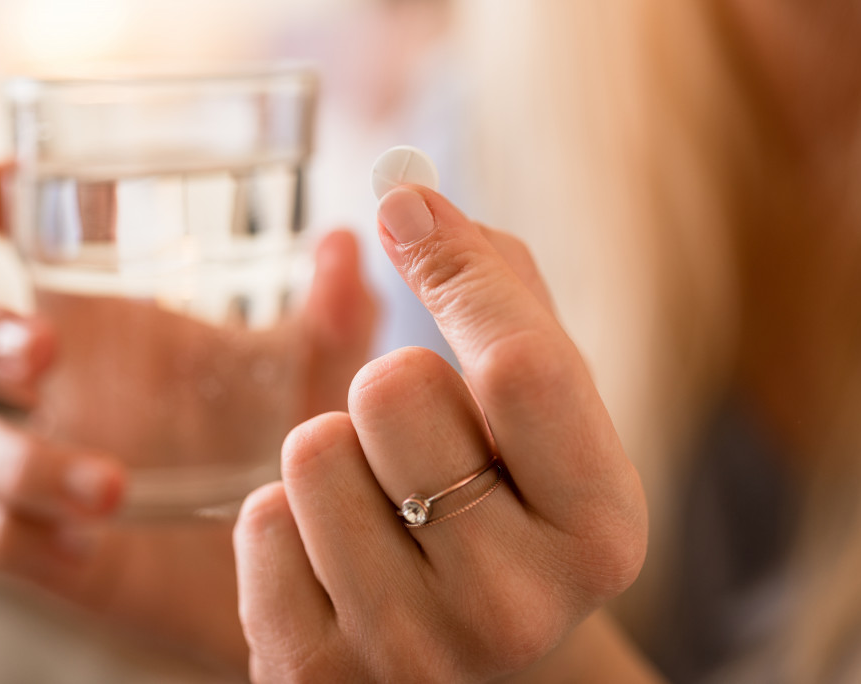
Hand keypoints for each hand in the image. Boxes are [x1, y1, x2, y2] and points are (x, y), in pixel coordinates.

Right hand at [0, 164, 376, 674]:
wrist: (295, 566)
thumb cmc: (291, 447)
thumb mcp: (320, 378)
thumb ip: (337, 316)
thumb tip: (344, 242)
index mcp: (125, 331)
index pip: (41, 250)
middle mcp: (76, 391)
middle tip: (40, 347)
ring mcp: (57, 469)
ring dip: (20, 460)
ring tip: (111, 487)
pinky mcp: (56, 550)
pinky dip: (11, 536)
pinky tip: (83, 547)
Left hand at [234, 187, 647, 681]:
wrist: (478, 669)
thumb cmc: (512, 516)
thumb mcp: (548, 424)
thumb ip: (501, 301)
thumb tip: (408, 198)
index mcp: (599, 531)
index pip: (521, 364)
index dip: (458, 268)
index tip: (407, 207)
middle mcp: (515, 607)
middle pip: (394, 389)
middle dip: (393, 386)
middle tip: (419, 440)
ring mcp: (411, 653)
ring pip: (312, 450)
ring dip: (337, 452)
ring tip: (381, 505)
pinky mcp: (313, 677)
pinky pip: (260, 521)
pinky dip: (287, 519)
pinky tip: (335, 557)